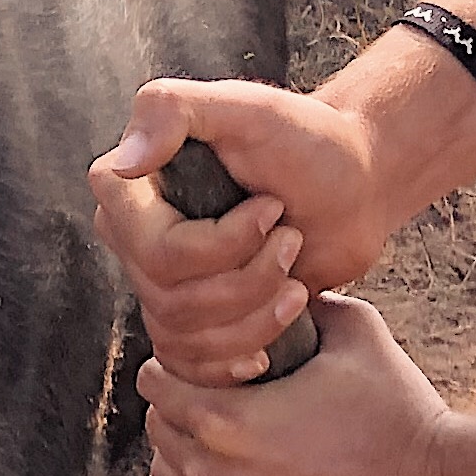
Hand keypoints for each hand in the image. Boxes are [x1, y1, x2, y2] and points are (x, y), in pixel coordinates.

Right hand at [88, 80, 397, 383]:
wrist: (353, 185)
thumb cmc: (306, 140)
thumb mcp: (246, 109)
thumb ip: (172, 111)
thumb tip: (121, 166)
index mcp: (129, 189)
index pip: (156, 251)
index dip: (222, 244)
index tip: (272, 206)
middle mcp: (132, 238)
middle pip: (173, 299)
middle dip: (250, 277)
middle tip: (290, 237)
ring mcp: (159, 284)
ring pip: (186, 336)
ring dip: (258, 312)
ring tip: (294, 273)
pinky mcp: (190, 322)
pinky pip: (190, 366)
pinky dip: (238, 357)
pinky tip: (269, 337)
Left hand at [138, 294, 461, 475]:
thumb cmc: (403, 416)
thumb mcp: (357, 335)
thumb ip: (305, 305)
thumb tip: (277, 289)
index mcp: (225, 419)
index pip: (156, 383)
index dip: (178, 365)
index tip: (206, 363)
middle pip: (159, 428)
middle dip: (182, 407)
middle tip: (220, 398)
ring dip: (183, 454)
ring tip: (225, 442)